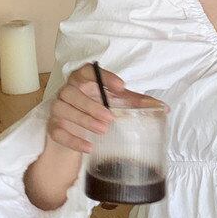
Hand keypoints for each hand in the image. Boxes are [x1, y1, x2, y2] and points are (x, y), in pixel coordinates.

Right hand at [47, 63, 162, 154]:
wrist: (74, 129)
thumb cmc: (97, 108)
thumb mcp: (116, 103)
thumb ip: (136, 103)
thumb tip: (164, 108)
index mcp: (83, 80)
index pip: (88, 70)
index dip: (103, 76)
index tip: (121, 86)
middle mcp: (67, 91)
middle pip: (73, 92)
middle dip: (91, 105)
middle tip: (110, 118)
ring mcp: (58, 109)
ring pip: (63, 110)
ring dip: (83, 120)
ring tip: (103, 130)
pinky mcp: (53, 127)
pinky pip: (58, 132)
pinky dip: (73, 140)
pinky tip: (89, 147)